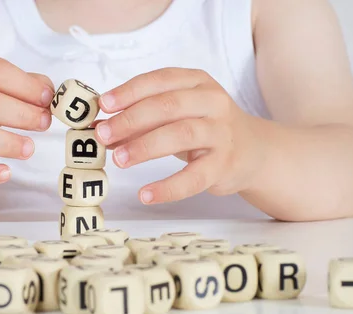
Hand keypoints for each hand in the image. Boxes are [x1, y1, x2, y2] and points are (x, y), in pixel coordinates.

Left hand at [94, 68, 267, 204]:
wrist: (253, 151)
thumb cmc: (204, 128)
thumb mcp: (175, 116)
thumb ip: (140, 121)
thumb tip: (99, 129)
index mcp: (197, 82)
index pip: (160, 80)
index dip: (129, 92)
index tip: (103, 105)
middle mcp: (212, 102)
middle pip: (167, 106)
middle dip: (131, 119)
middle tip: (103, 134)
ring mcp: (221, 133)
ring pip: (180, 134)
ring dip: (145, 146)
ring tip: (119, 160)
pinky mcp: (225, 164)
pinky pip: (194, 177)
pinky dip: (168, 187)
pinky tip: (145, 194)